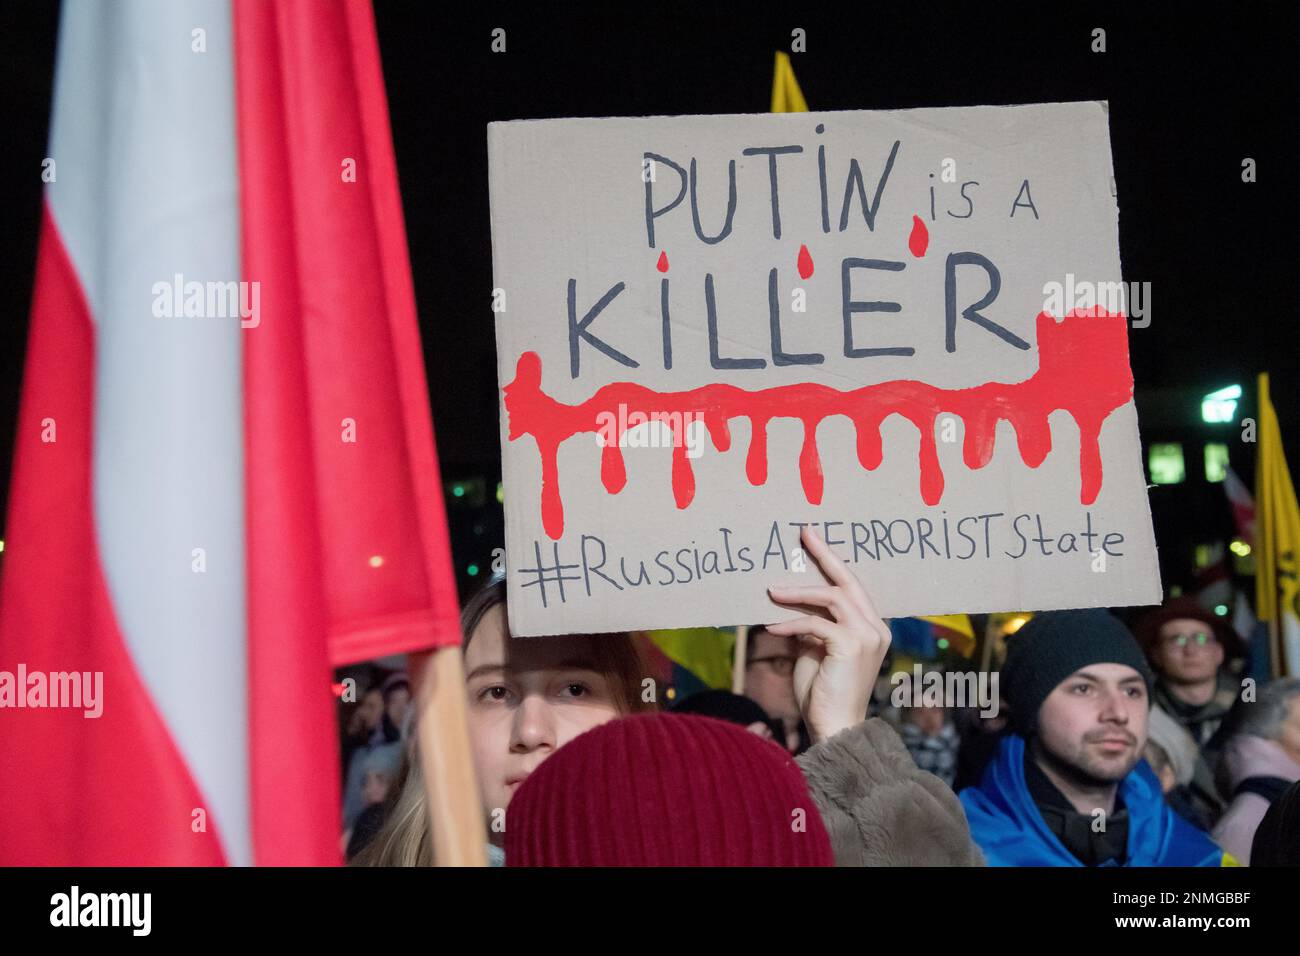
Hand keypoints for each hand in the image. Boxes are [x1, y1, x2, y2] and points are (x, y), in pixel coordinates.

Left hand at [764, 526, 890, 743]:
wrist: (834, 726)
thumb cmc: (822, 691)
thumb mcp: (814, 650)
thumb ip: (810, 626)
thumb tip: (789, 601)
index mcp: (871, 628)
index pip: (851, 587)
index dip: (832, 562)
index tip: (812, 540)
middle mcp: (875, 628)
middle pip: (848, 581)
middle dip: (825, 555)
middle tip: (804, 534)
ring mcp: (867, 636)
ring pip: (832, 597)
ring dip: (798, 592)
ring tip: (771, 591)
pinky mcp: (851, 646)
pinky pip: (815, 623)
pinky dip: (791, 622)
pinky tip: (771, 626)